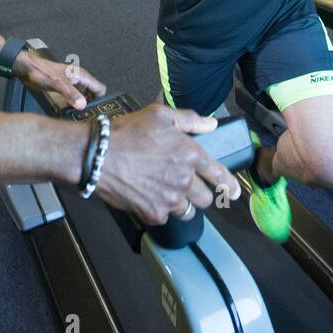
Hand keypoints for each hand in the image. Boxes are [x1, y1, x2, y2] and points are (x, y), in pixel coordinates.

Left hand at [16, 51, 104, 109]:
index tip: (96, 110)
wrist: (28, 69)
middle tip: (87, 115)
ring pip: (83, 96)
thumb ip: (71, 94)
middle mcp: (78, 79)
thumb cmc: (42, 71)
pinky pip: (74, 97)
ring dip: (82, 104)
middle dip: (91, 103)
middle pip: (93, 93)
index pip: (99, 88)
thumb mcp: (58, 84)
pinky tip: (69, 110)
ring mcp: (71, 84)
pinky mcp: (64, 88)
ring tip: (79, 114)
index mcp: (81, 75)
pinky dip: (74, 104)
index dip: (100, 99)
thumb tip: (82, 105)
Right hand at [96, 105, 239, 224]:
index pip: (220, 175)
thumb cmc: (127, 132)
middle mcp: (184, 180)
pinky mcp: (153, 213)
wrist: (98, 156)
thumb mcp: (160, 115)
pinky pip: (165, 217)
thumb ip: (190, 120)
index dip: (229, 186)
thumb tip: (211, 124)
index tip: (233, 193)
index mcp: (190, 155)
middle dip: (199, 193)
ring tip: (165, 191)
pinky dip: (160, 210)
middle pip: (206, 199)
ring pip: (187, 210)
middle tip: (185, 185)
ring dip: (181, 204)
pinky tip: (149, 196)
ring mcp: (169, 199)